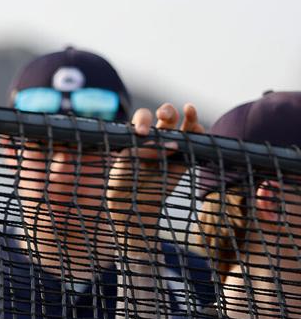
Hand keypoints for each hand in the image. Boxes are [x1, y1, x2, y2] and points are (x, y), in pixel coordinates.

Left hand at [107, 103, 202, 245]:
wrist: (132, 209)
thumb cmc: (121, 185)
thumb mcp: (123, 165)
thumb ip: (140, 152)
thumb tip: (166, 145)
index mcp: (137, 137)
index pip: (143, 118)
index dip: (144, 120)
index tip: (142, 132)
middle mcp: (155, 140)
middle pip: (165, 117)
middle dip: (167, 111)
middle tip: (164, 115)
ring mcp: (170, 150)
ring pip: (183, 127)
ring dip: (188, 116)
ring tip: (189, 109)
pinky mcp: (183, 162)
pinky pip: (193, 146)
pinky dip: (197, 136)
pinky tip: (197, 129)